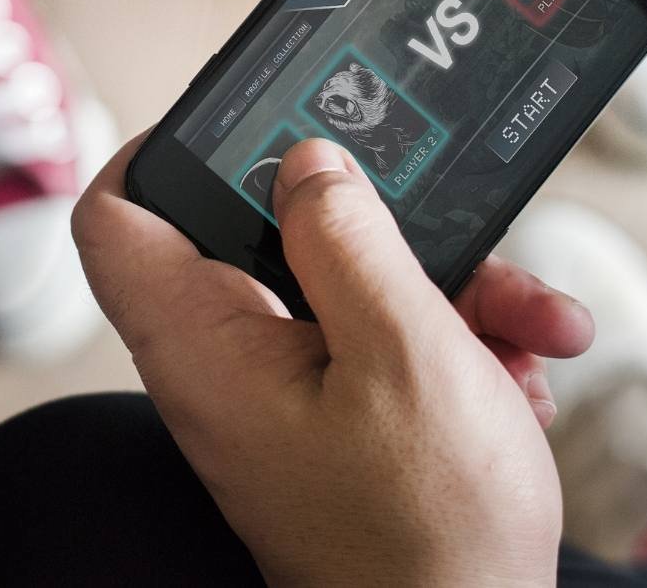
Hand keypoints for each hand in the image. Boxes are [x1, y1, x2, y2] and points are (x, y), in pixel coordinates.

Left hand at [75, 136, 591, 586]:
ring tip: (527, 319)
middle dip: (374, 218)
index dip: (165, 146)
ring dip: (448, 287)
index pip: (119, 218)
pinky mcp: (344, 427)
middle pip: (265, 236)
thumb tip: (305, 161)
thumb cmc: (429, 535)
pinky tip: (524, 372)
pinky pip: (386, 348)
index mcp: (206, 347)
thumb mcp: (404, 353)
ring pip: (349, 289)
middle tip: (438, 211)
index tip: (248, 110)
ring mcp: (287, 400)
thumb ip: (347, 240)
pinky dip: (459, 346)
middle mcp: (231, 370)